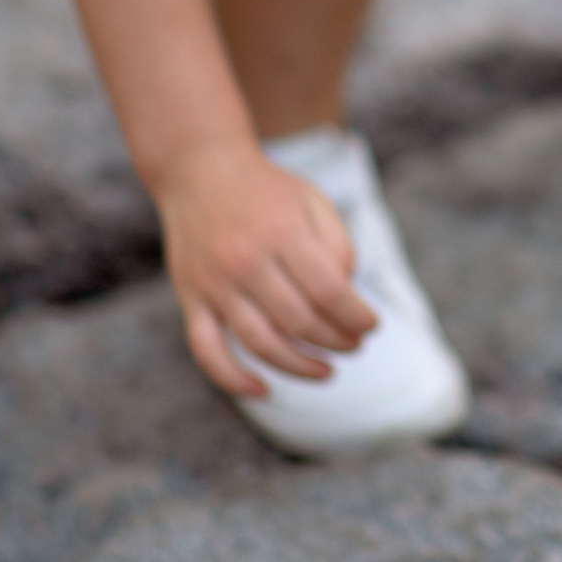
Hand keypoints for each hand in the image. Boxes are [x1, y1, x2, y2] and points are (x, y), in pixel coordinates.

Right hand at [156, 139, 379, 398]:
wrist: (199, 170)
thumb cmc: (267, 190)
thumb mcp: (312, 201)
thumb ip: (336, 246)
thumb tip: (347, 297)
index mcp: (282, 232)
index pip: (330, 292)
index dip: (357, 317)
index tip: (371, 326)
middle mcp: (245, 260)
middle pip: (299, 321)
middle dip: (336, 341)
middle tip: (354, 345)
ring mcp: (214, 283)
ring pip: (260, 342)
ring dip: (299, 366)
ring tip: (327, 371)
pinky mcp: (190, 298)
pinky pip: (206, 349)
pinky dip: (232, 378)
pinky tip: (263, 391)